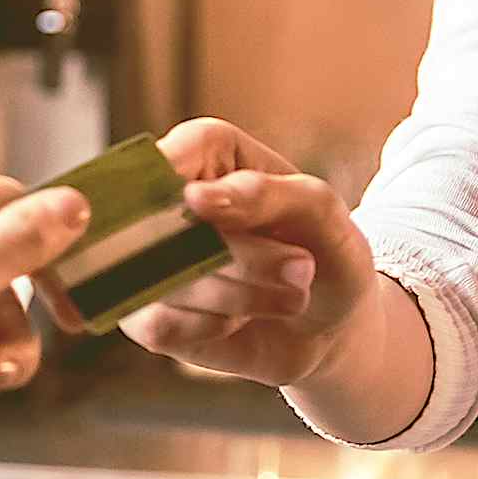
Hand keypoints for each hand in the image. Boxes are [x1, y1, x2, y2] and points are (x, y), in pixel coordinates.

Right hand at [116, 118, 378, 387]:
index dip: (177, 177)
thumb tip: (193, 199)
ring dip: (239, 294)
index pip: (172, 153)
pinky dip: (212, 326)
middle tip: (301, 268)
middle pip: (164, 221)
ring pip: (164, 277)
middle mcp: (167, 203)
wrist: (331, 323)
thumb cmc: (323, 249)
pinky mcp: (147, 316)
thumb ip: (262, 194)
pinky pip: (158, 323)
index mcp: (206, 153)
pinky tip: (241, 320)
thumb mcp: (318, 211)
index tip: (201, 204)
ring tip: (291, 295)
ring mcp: (149, 261)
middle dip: (237, 254)